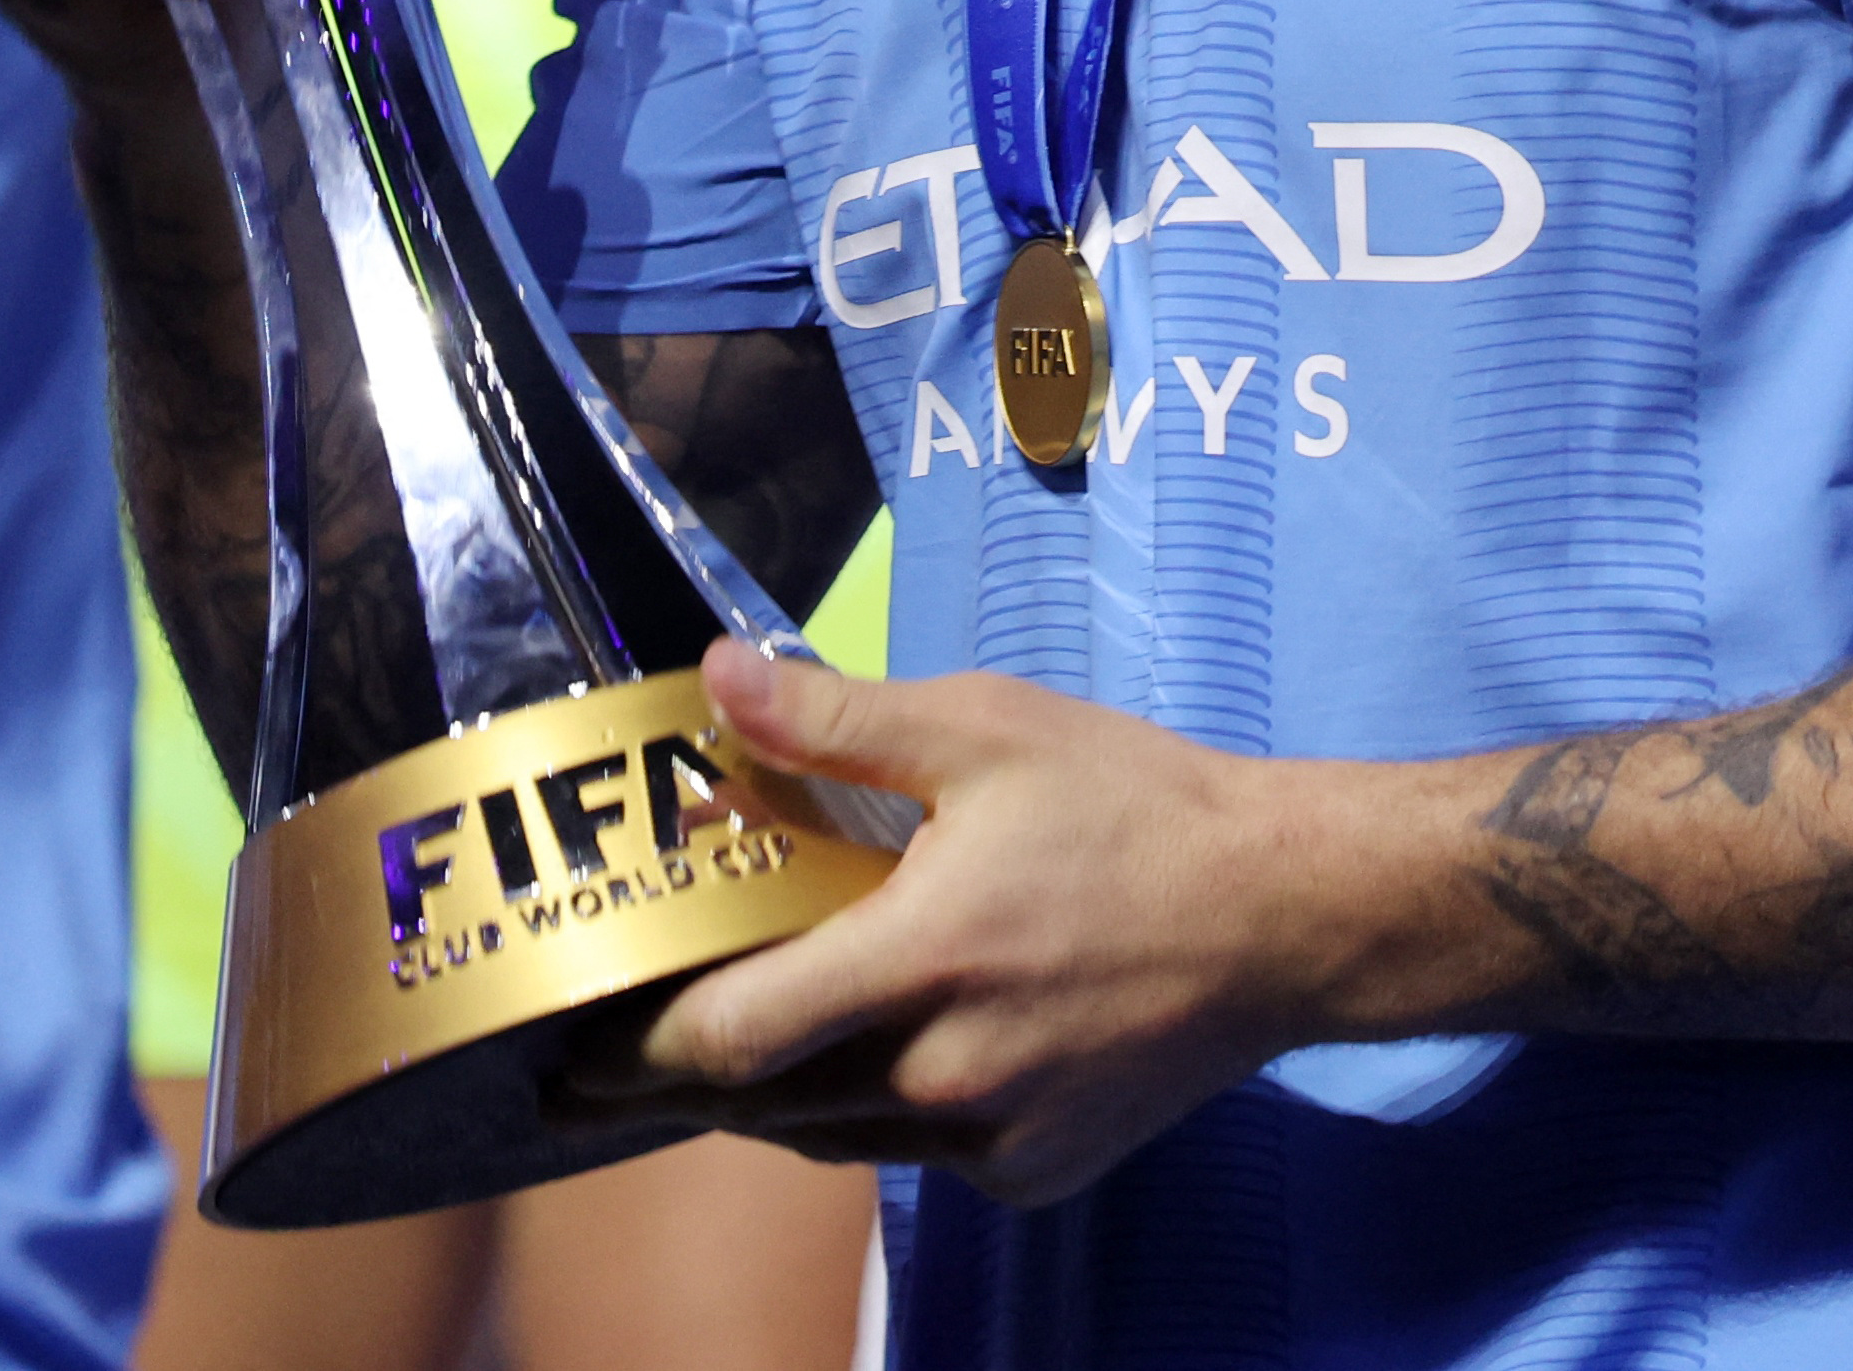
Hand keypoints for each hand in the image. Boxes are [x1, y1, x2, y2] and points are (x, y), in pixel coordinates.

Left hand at [552, 641, 1331, 1206]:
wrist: (1285, 915)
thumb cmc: (1135, 808)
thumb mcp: (984, 733)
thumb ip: (836, 722)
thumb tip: (716, 681)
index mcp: (924, 960)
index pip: (733, 1038)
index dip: (635, 1048)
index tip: (567, 1040)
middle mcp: (948, 1074)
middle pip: (760, 1105)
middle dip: (667, 1086)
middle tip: (591, 1068)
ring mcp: (994, 1137)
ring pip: (828, 1139)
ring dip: (759, 1104)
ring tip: (695, 1066)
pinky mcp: (1035, 1171)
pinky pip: (909, 1158)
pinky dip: (860, 1117)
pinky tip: (844, 1066)